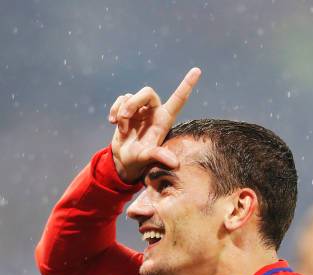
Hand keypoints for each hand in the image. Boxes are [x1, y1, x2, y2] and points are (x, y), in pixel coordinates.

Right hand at [108, 67, 201, 181]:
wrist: (124, 160)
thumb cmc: (139, 160)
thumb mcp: (148, 158)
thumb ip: (159, 156)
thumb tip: (175, 163)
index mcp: (164, 120)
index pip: (178, 99)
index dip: (187, 85)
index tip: (197, 71)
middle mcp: (154, 112)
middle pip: (147, 92)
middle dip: (133, 103)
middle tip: (123, 118)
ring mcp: (141, 109)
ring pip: (130, 97)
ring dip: (122, 112)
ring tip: (122, 129)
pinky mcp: (128, 109)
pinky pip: (121, 100)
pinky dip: (115, 110)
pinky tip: (112, 123)